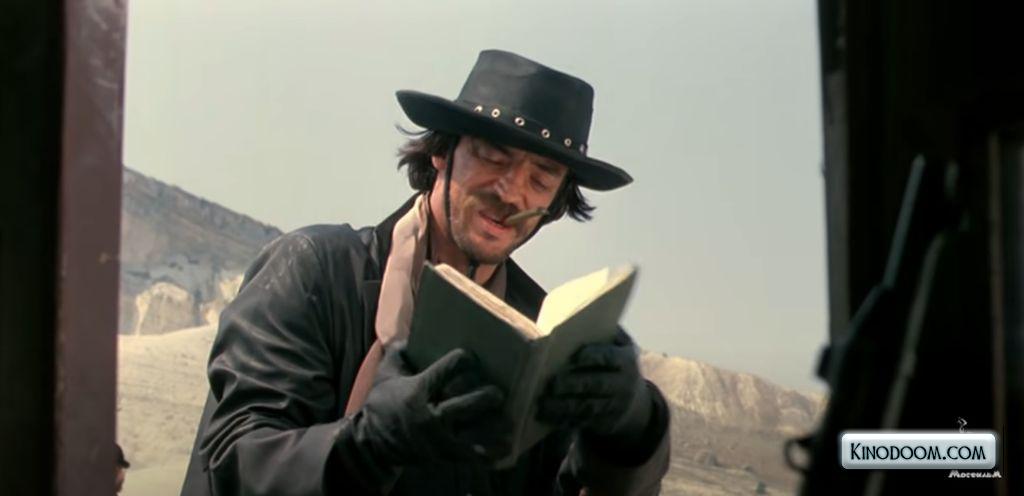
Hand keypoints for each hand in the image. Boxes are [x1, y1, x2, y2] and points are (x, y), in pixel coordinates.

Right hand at [354, 343, 512, 465]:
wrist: (370, 443)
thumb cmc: (381, 405)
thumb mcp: (384, 376)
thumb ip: (397, 353)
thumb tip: (408, 334)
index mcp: (417, 391)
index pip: (446, 370)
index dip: (461, 360)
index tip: (470, 357)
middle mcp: (429, 415)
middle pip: (464, 405)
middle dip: (485, 398)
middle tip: (499, 392)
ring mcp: (437, 438)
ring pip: (471, 434)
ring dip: (493, 430)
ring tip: (511, 424)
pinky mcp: (441, 455)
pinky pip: (469, 456)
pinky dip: (487, 454)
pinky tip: (505, 450)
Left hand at [536, 332, 652, 440]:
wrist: (633, 400)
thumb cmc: (614, 362)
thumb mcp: (617, 346)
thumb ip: (600, 333)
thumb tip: (568, 319)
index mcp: (626, 360)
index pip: (610, 357)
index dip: (592, 357)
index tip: (572, 357)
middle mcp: (624, 385)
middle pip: (597, 384)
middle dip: (573, 384)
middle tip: (550, 384)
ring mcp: (615, 406)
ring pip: (587, 407)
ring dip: (563, 407)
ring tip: (541, 403)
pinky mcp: (605, 424)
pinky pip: (582, 422)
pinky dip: (563, 420)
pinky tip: (545, 416)